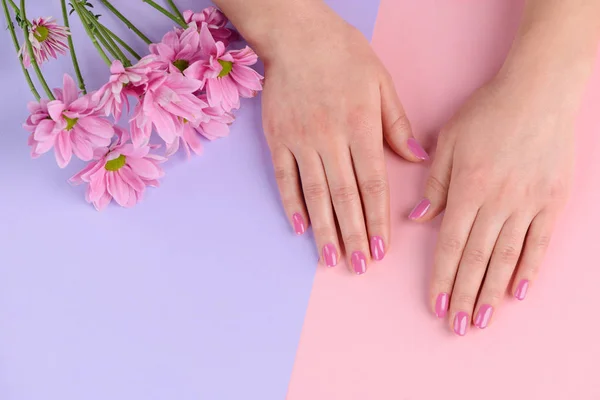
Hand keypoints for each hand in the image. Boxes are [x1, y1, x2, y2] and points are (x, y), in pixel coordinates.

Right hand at [260, 3, 427, 272]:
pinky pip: (284, 177)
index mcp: (361, 127)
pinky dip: (291, 203)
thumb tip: (417, 158)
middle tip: (359, 267)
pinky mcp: (277, 138)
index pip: (372, 184)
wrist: (296, 34)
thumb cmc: (343, 54)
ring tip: (331, 258)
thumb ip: (397, 124)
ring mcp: (301, 140)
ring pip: (314, 193)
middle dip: (354, 235)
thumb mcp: (381, 82)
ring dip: (324, 228)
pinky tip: (299, 227)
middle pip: (344, 197)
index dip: (378, 219)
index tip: (381, 249)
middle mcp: (330, 138)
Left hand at [411, 73, 577, 333]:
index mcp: (467, 188)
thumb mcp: (448, 140)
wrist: (540, 90)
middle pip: (476, 259)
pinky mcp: (553, 201)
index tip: (436, 305)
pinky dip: (528, 269)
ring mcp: (528, 204)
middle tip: (458, 326)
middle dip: (464, 296)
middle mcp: (497, 202)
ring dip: (492, 292)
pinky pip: (540, 243)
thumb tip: (418, 219)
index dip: (442, 278)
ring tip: (483, 320)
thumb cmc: (488, 111)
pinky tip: (518, 293)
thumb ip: (435, 183)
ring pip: (506, 258)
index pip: (450, 245)